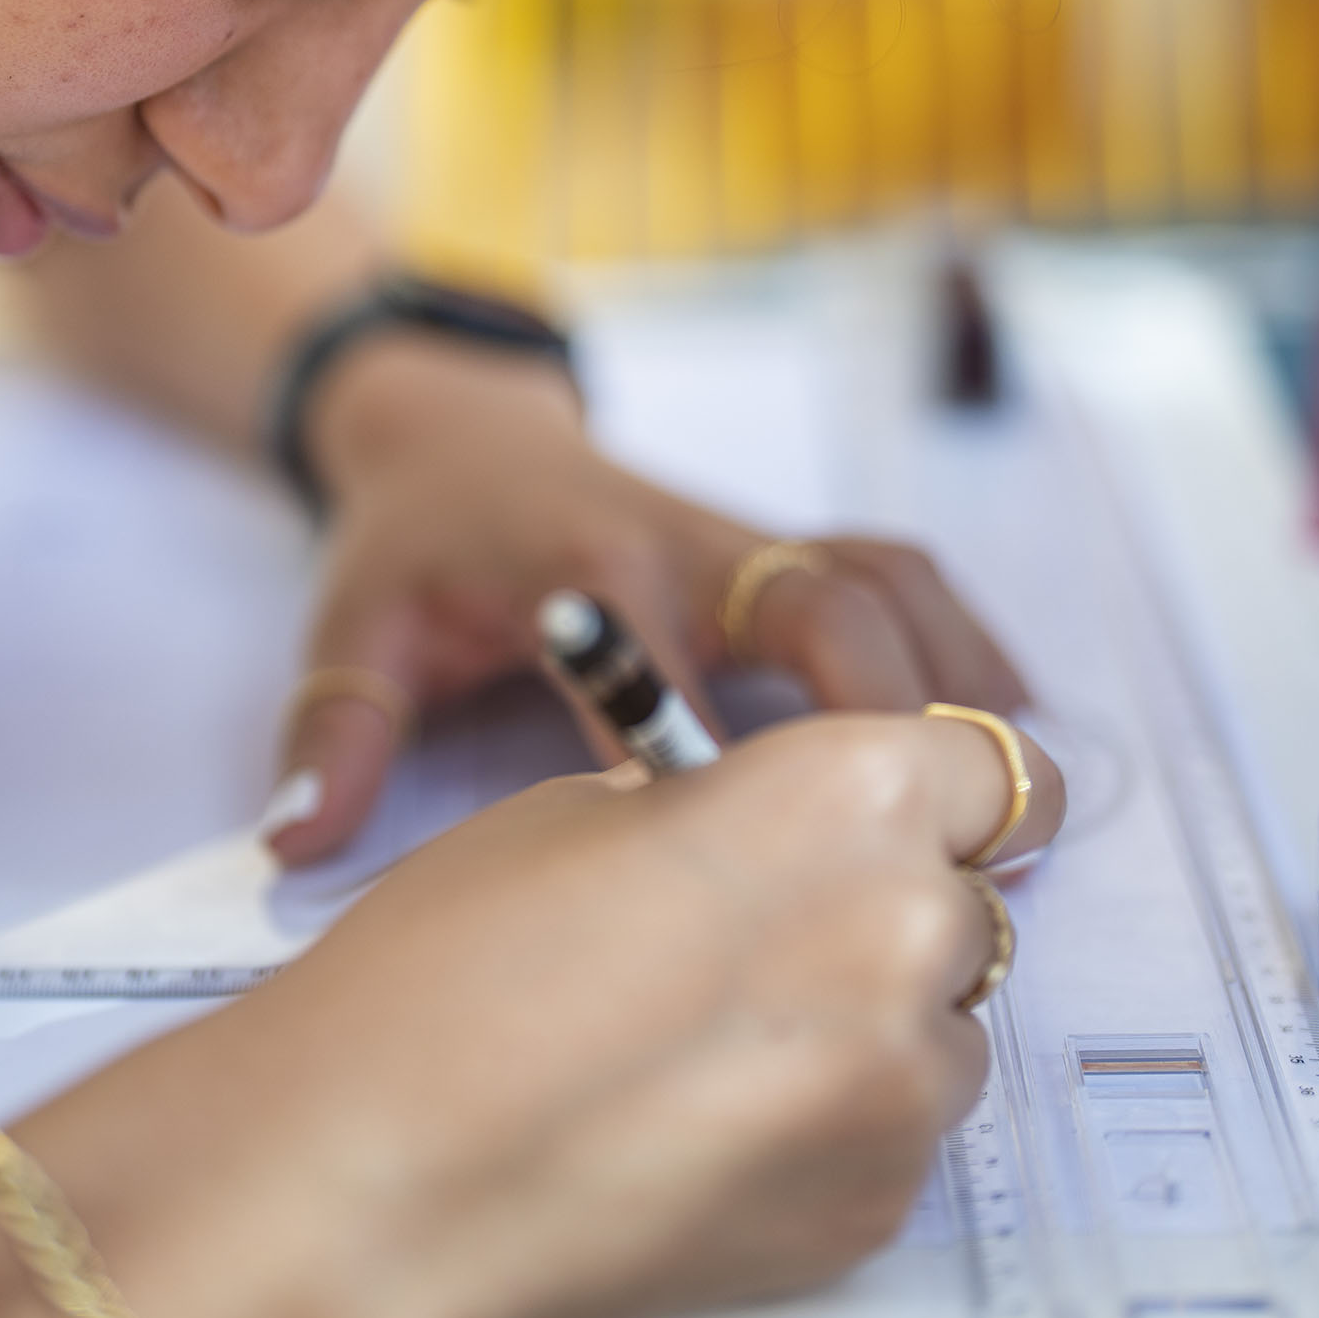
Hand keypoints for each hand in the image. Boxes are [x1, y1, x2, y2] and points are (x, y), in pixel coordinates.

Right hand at [231, 706, 1057, 1317]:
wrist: (375, 1172)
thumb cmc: (450, 968)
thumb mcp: (594, 809)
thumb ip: (737, 811)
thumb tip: (787, 839)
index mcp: (848, 795)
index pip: (998, 768)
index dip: (947, 788)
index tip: (915, 809)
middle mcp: (907, 933)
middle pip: (969, 903)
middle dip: (889, 904)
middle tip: (765, 928)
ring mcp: (901, 1091)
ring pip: (941, 1029)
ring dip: (870, 1018)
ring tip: (715, 1039)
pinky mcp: (872, 1212)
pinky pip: (893, 1135)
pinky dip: (829, 1121)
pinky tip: (702, 1122)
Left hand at [268, 331, 1039, 861]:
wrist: (454, 435)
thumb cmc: (412, 547)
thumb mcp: (351, 628)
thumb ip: (332, 730)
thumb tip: (295, 841)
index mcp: (585, 581)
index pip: (665, 685)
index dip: (712, 778)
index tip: (764, 882)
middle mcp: (688, 550)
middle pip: (819, 609)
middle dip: (886, 716)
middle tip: (946, 845)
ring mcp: (746, 540)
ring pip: (880, 579)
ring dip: (954, 671)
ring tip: (1022, 790)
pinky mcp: (781, 543)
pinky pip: (897, 568)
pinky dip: (963, 634)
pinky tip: (1018, 716)